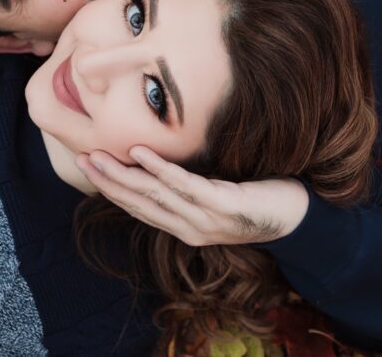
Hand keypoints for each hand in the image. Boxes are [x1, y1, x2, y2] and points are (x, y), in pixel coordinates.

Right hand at [76, 146, 309, 246]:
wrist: (301, 216)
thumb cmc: (258, 198)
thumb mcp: (218, 193)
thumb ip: (191, 185)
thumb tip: (165, 161)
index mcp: (186, 227)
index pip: (139, 208)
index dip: (111, 188)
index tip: (87, 166)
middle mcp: (191, 228)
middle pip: (139, 203)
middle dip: (108, 181)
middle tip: (81, 159)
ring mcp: (206, 220)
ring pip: (155, 196)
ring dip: (124, 175)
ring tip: (101, 156)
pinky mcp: (223, 206)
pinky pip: (186, 186)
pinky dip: (161, 170)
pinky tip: (142, 153)